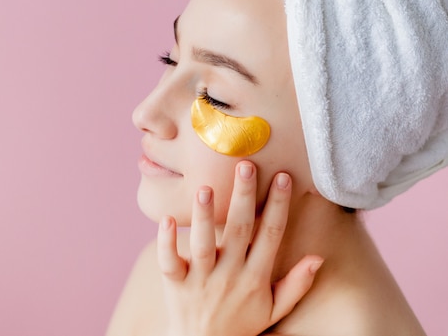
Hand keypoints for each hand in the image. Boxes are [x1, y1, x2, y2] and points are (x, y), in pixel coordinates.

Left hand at [157, 161, 322, 335]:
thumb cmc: (241, 324)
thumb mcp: (274, 309)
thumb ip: (296, 284)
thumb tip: (319, 258)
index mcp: (255, 277)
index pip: (271, 234)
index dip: (278, 205)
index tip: (283, 176)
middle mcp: (229, 275)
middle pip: (238, 231)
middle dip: (243, 197)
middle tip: (245, 165)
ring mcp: (200, 280)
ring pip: (203, 244)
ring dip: (204, 216)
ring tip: (205, 188)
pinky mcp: (175, 284)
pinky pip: (169, 261)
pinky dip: (166, 241)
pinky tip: (167, 219)